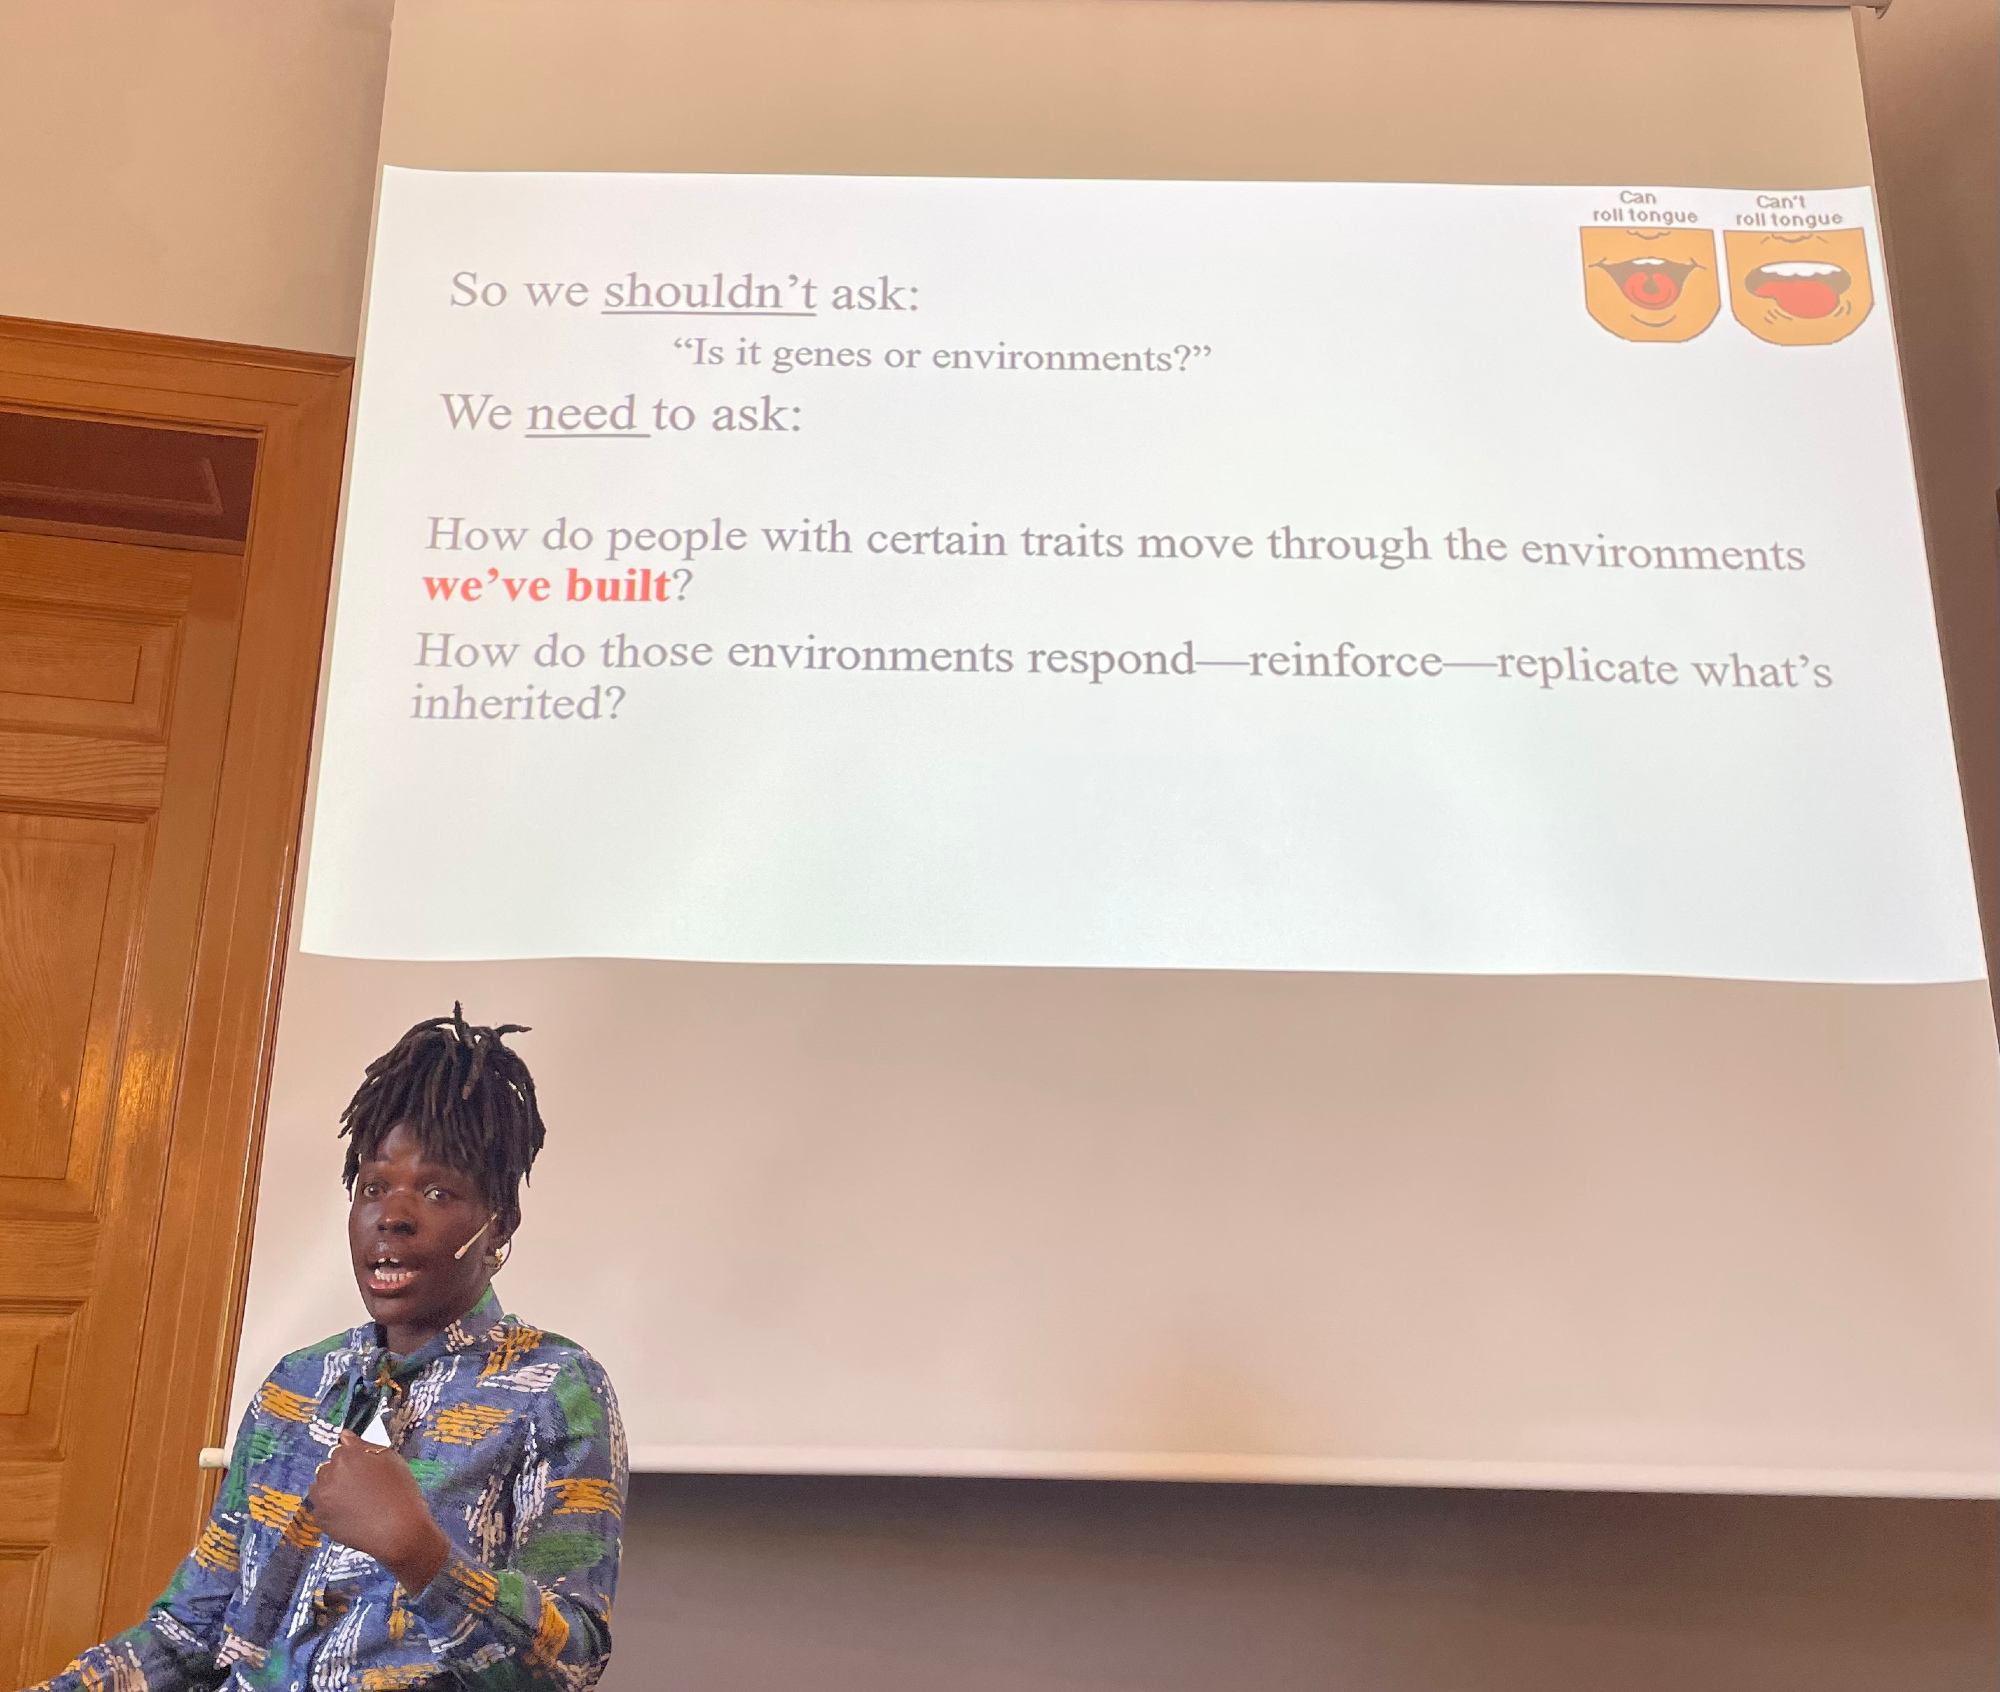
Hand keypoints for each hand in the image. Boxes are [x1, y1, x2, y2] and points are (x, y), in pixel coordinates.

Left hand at [310, 1431, 450, 1592]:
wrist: (399, 1532)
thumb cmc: (400, 1493)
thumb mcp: (391, 1459)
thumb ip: (364, 1445)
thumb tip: (345, 1436)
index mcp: (345, 1456)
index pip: (342, 1448)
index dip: (356, 1458)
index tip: (366, 1468)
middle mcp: (328, 1475)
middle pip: (329, 1467)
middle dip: (342, 1473)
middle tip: (364, 1486)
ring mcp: (322, 1499)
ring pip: (322, 1487)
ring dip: (334, 1489)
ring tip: (357, 1501)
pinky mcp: (320, 1520)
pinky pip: (322, 1507)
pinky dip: (333, 1508)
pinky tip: (352, 1513)